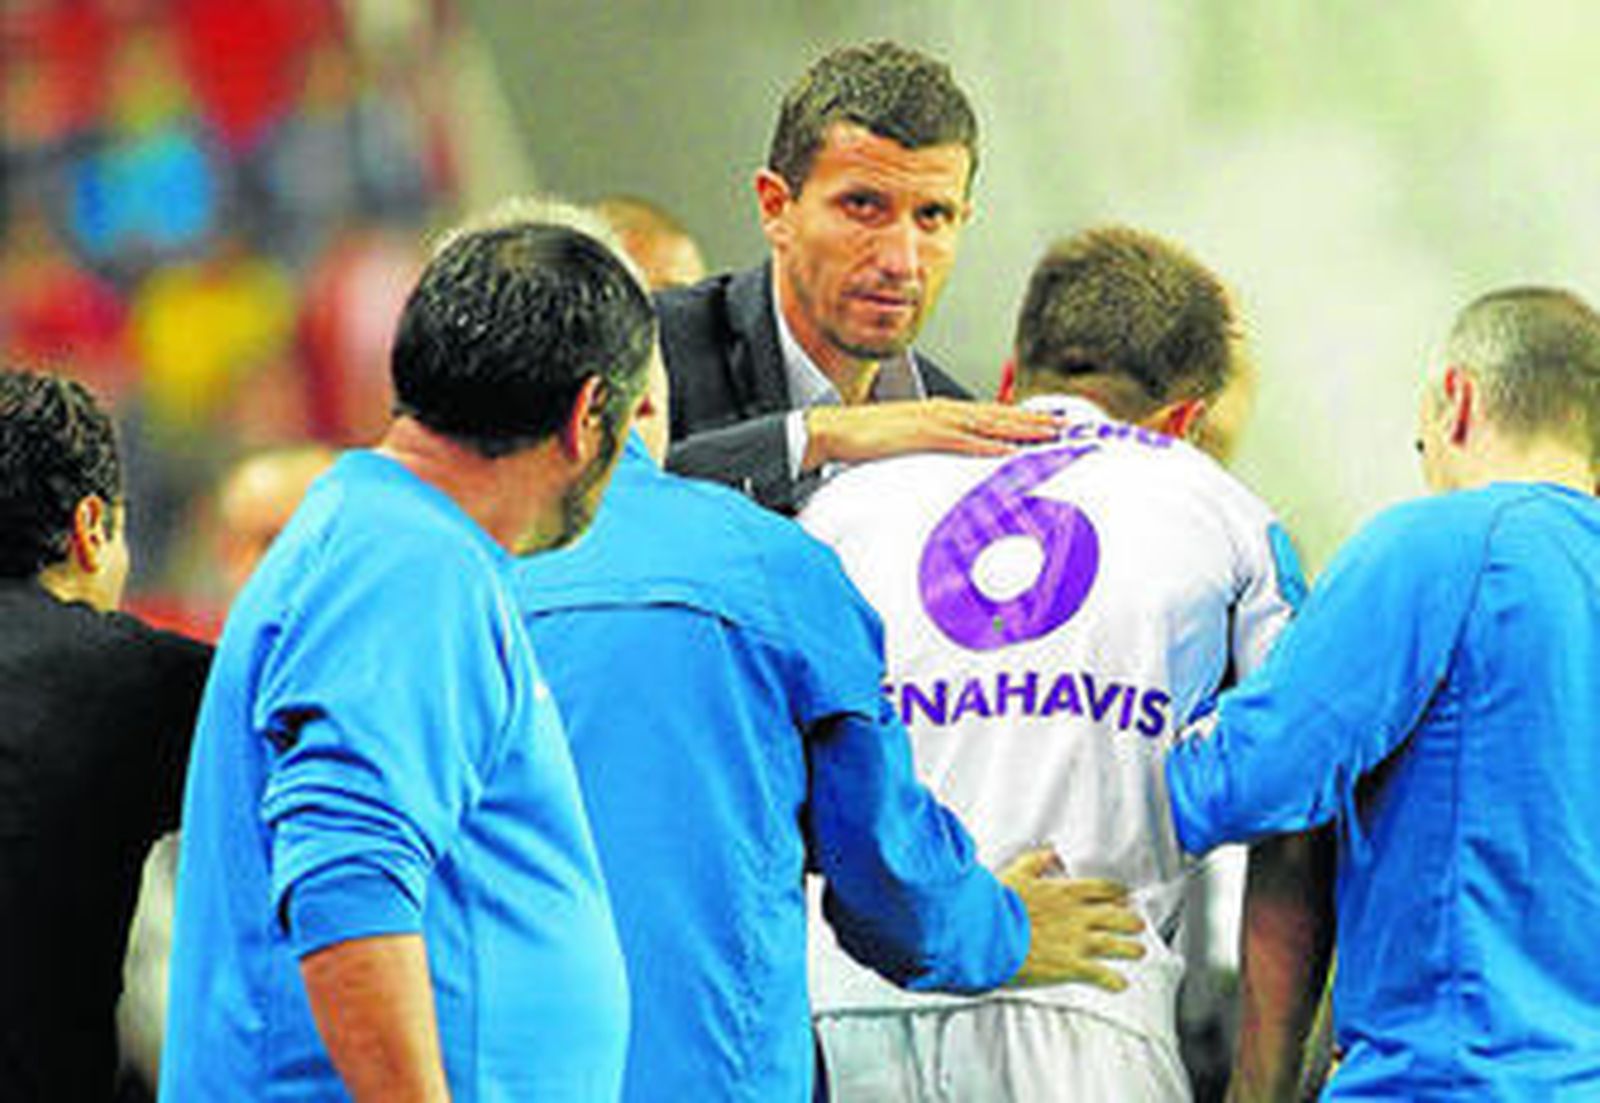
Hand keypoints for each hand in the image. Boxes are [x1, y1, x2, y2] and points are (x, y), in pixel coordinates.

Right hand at [803, 399, 1062, 470]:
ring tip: (1050, 435)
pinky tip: (1008, 452)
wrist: (836, 429)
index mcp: (942, 413)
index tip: (1047, 425)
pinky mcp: (923, 434)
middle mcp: (944, 411)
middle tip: (1065, 427)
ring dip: (1021, 430)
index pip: (990, 415)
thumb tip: (954, 459)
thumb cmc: (867, 439)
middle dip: (1033, 422)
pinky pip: (962, 441)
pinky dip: (988, 446)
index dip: (1021, 420)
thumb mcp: (909, 443)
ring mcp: (935, 421)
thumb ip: (934, 448)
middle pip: (998, 416)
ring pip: (989, 424)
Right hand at [999, 848, 1144, 990]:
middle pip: (1115, 916)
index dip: (1116, 892)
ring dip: (1130, 949)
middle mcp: (1077, 915)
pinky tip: (1120, 983)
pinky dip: (1113, 980)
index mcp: (1064, 891)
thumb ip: (1036, 861)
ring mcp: (1077, 941)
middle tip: (1138, 924)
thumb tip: (1049, 853)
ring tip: (1139, 952)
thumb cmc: (999, 904)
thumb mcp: (1016, 873)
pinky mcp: (1071, 966)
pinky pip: (1100, 974)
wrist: (990, 932)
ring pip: (1114, 944)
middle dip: (1130, 921)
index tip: (1124, 895)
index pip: (1101, 889)